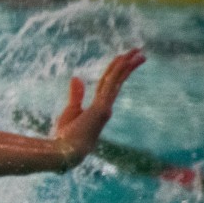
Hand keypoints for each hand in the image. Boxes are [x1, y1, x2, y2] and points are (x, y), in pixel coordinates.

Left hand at [53, 48, 145, 166]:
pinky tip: (123, 60)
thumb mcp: (70, 111)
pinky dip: (118, 72)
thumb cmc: (65, 136)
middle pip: (117, 82)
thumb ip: (76, 95)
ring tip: (138, 51)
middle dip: (127, 66)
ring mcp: (105, 108)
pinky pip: (110, 85)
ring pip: (117, 81)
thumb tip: (77, 78)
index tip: (123, 60)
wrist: (64, 151)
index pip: (108, 87)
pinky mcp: (101, 108)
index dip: (116, 73)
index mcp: (99, 110)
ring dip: (127, 65)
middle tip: (139, 52)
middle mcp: (106, 108)